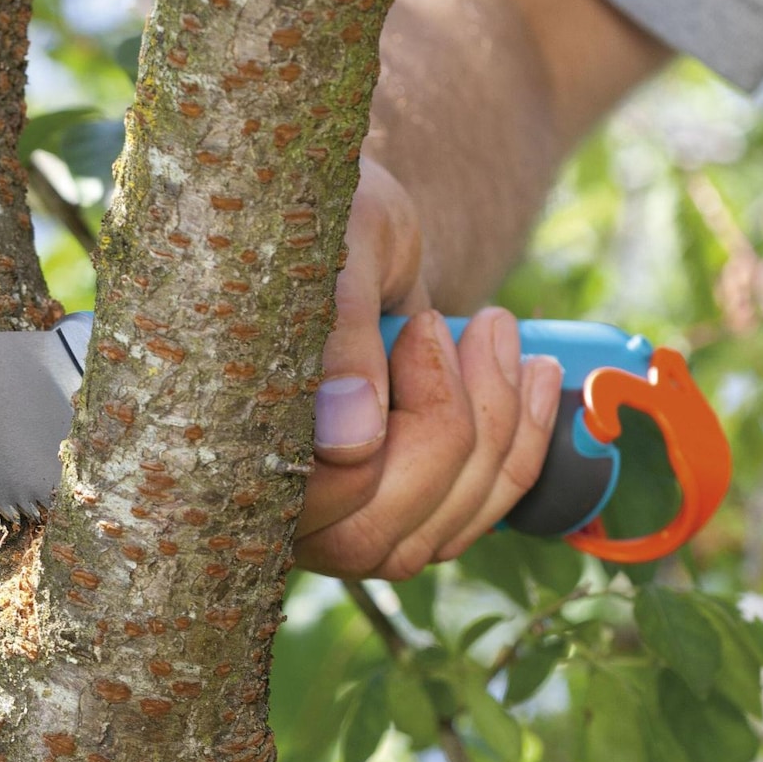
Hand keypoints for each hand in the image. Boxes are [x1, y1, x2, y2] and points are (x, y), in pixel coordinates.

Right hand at [294, 160, 563, 580]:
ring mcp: (336, 523)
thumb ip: (339, 341)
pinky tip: (537, 376)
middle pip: (378, 538)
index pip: (323, 496)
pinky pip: (471, 519)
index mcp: (225, 442)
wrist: (343, 223)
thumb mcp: (335, 258)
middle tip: (480, 323)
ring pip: (434, 534)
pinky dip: (523, 448)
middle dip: (456, 429)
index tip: (420, 325)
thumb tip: (351, 444)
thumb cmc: (322, 226)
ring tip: (502, 332)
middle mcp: (271, 507)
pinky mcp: (394, 514)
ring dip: (500, 432)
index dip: (395, 428)